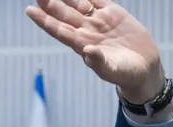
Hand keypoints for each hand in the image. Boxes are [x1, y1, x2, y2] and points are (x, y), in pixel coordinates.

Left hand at [26, 0, 164, 103]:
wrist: (143, 67)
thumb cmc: (124, 74)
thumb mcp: (112, 70)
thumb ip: (99, 61)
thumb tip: (87, 51)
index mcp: (82, 44)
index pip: (58, 30)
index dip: (43, 20)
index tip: (29, 10)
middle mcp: (86, 31)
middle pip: (64, 14)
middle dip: (50, 3)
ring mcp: (98, 21)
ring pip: (78, 3)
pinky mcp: (113, 13)